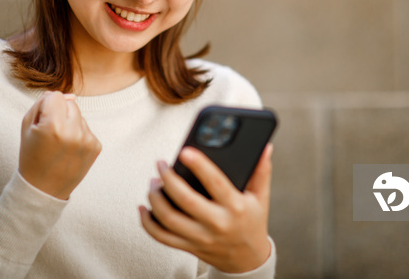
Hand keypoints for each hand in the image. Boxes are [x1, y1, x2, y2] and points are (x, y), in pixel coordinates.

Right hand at [19, 91, 101, 199]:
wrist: (44, 188)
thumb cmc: (32, 155)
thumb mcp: (27, 126)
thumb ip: (44, 102)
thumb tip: (72, 96)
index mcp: (53, 126)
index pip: (55, 96)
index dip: (45, 108)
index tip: (41, 124)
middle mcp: (73, 132)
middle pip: (70, 103)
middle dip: (60, 113)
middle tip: (50, 135)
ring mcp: (87, 140)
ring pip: (79, 116)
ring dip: (70, 124)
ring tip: (59, 144)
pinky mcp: (96, 147)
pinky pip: (87, 129)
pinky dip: (78, 135)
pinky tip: (69, 150)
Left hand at [139, 144, 272, 272]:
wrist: (248, 260)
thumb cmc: (253, 222)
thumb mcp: (261, 198)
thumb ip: (261, 171)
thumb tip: (265, 147)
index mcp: (235, 207)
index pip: (215, 183)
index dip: (200, 165)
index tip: (185, 151)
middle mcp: (217, 224)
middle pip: (185, 200)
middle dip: (168, 179)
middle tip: (161, 164)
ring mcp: (201, 238)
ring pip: (169, 219)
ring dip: (155, 198)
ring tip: (153, 182)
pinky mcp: (188, 247)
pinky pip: (162, 237)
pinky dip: (147, 222)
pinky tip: (144, 207)